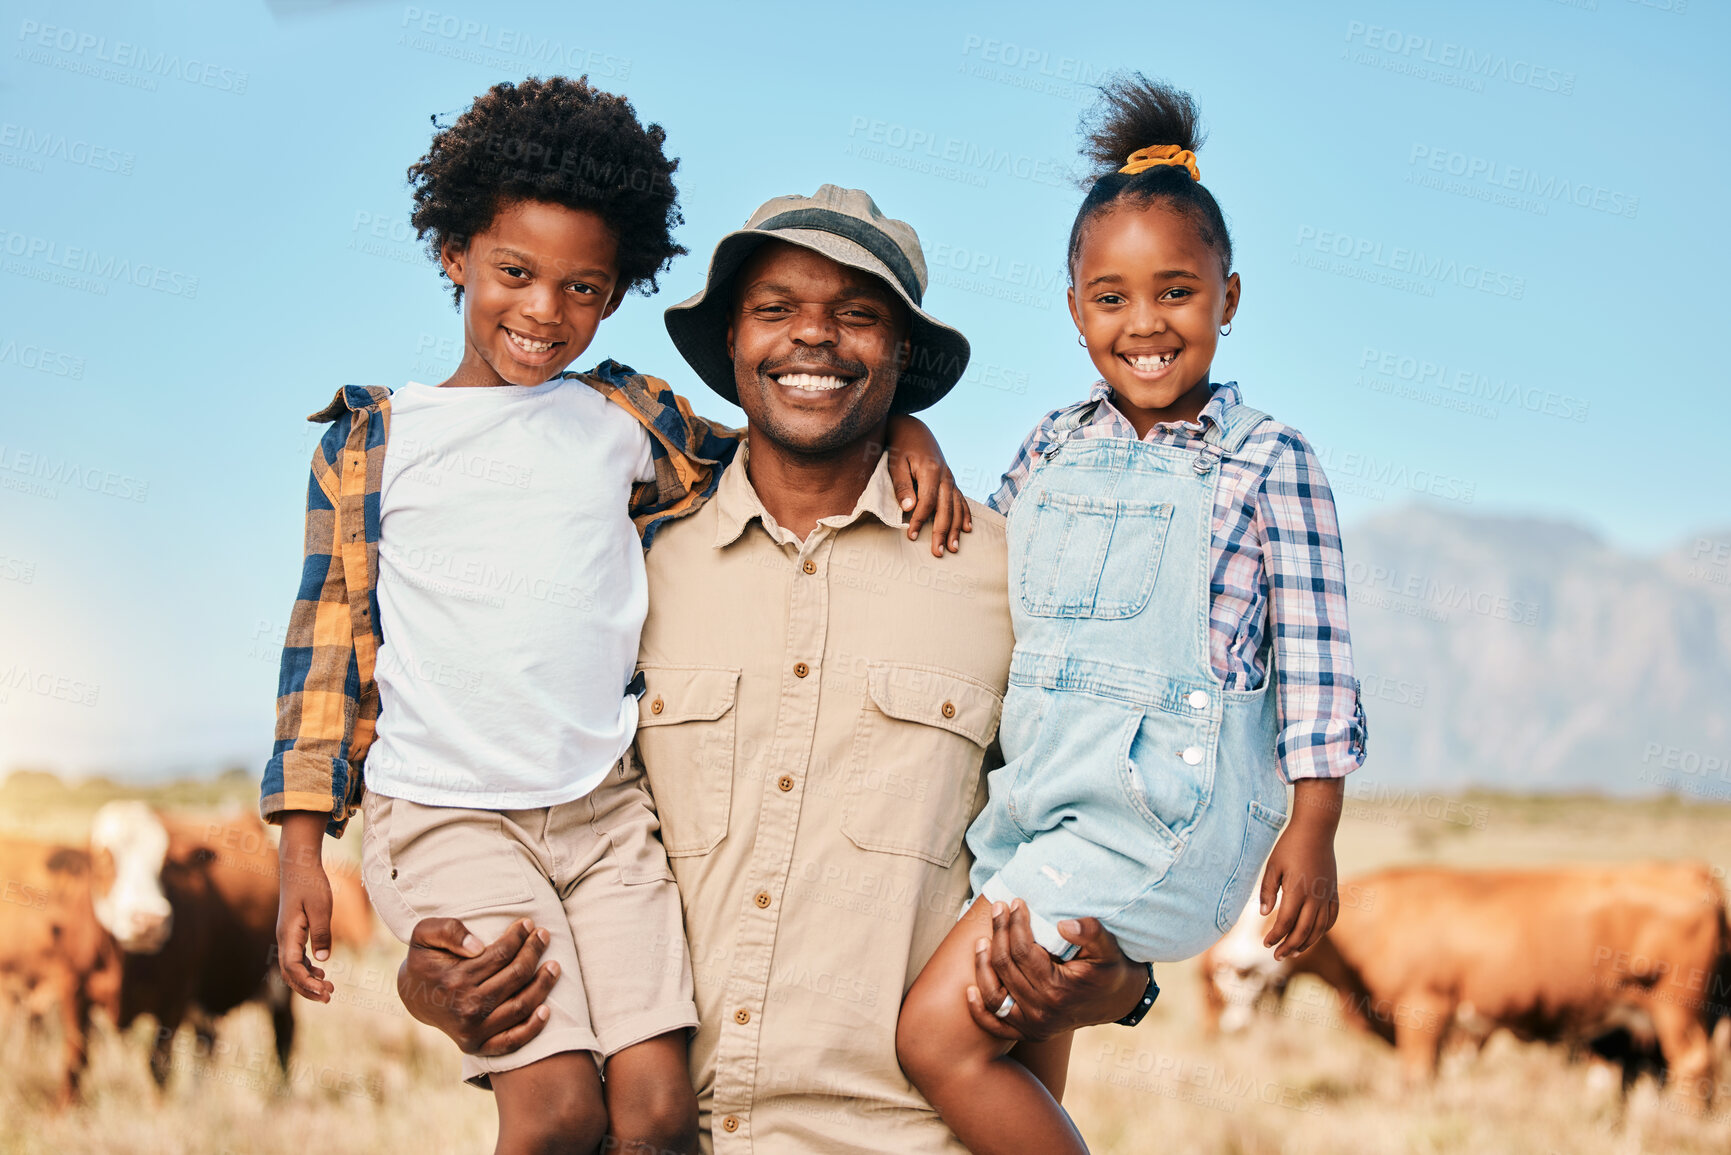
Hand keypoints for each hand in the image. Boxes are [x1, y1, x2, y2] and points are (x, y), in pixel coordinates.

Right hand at [276, 811, 333, 1001]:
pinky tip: (321, 974)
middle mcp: (283, 938)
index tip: (324, 991)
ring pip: (292, 968)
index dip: (306, 983)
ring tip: (328, 989)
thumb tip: (322, 959)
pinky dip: (307, 969)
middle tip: (329, 997)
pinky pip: (296, 958)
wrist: (299, 866)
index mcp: (287, 934)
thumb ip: (322, 932)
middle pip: (289, 973)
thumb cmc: (310, 884)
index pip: (291, 967)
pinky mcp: (292, 933)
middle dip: (307, 989)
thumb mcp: (320, 907)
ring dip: (307, 981)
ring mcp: (286, 936)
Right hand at [396, 917, 559, 1056]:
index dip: (519, 936)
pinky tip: (547, 1010)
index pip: (501, 954)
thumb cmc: (425, 959)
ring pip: (521, 1005)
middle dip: (534, 952)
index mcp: (455, 979)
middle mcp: (466, 1007)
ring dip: (543, 984)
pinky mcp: (477, 1046)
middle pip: (516, 976)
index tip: (528, 924)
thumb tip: (477, 945)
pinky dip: (533, 1028)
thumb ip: (448, 930)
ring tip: (554, 965)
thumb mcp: (424, 934)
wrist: (412, 995)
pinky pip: (512, 1041)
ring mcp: (473, 1030)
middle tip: (543, 936)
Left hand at [884, 414, 972, 556]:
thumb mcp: (896, 463)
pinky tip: (966, 529)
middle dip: (942, 532)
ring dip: (955, 529)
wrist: (914, 430)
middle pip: (946, 509)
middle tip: (938, 553)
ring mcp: (950, 479)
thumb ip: (902, 485)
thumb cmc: (901, 448)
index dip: (920, 520)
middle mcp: (945, 476)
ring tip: (953, 548)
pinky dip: (965, 515)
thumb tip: (909, 507)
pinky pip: (961, 500)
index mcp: (930, 471)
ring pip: (956, 507)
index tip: (911, 536)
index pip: (927, 502)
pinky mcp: (951, 481)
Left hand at [964, 899, 1144, 1041]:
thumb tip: (1064, 924)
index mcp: (1058, 990)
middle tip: (998, 908)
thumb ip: (1091, 933)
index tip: (1016, 902)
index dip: (1016, 923)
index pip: (1023, 951)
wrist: (1115, 1001)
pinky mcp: (1027, 1032)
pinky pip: (995, 1024)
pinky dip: (978, 1010)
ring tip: (982, 939)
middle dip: (999, 932)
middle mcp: (1041, 1011)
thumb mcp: (1108, 948)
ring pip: (994, 995)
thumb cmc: (1108, 970)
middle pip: (1006, 967)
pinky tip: (969, 989)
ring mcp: (1032, 1025)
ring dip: (982, 966)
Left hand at [1260, 778, 1342, 960]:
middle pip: (1304, 931)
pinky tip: (1313, 935)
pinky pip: (1332, 917)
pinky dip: (1323, 930)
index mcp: (1297, 891)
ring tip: (1294, 951)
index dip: (1276, 936)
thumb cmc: (1290, 846)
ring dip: (1307, 943)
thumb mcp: (1272, 866)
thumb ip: (1268, 890)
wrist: (1316, 831)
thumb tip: (1264, 914)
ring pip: (1320, 928)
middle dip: (1289, 946)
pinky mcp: (1334, 891)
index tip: (1265, 944)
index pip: (1286, 923)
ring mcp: (1327, 895)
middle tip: (1277, 956)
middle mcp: (1315, 897)